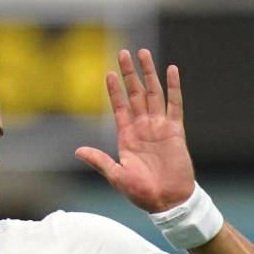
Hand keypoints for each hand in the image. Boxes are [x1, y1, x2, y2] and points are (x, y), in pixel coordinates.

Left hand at [75, 49, 194, 212]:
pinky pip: (175, 104)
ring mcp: (159, 127)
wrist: (167, 201)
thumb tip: (77, 151)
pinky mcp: (176, 130)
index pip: (119, 107)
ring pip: (153, 93)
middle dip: (129, 74)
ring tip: (143, 54)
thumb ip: (99, 160)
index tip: (107, 73)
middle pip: (135, 94)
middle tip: (123, 53)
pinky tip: (171, 70)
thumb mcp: (116, 175)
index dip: (114, 90)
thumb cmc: (141, 192)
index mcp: (126, 137)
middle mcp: (142, 128)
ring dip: (148, 74)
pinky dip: (173, 87)